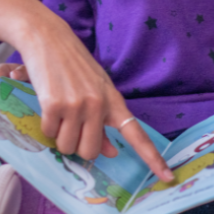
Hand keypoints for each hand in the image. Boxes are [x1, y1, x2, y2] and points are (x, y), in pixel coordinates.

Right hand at [0, 0, 173, 181]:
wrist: (46, 36)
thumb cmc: (71, 62)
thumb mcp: (95, 87)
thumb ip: (103, 121)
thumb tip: (110, 152)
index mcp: (113, 100)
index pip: (136, 134)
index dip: (152, 158)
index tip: (167, 177)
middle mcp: (97, 105)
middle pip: (91, 151)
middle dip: (78, 145)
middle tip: (71, 126)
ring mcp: (76, 105)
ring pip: (68, 146)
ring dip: (60, 136)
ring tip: (58, 112)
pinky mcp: (53, 104)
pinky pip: (49, 133)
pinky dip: (46, 125)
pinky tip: (47, 104)